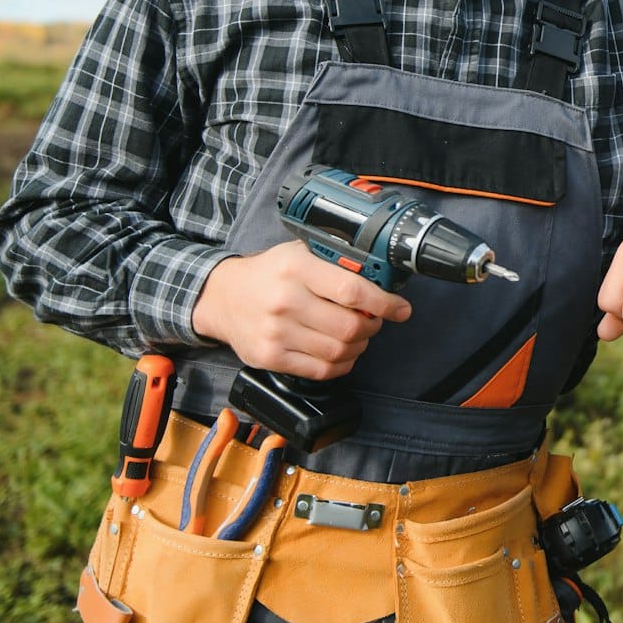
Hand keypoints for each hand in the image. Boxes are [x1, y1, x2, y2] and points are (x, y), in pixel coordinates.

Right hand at [192, 239, 413, 379]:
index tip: (400, 308)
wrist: (222, 297)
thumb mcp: (300, 252)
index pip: (352, 290)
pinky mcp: (270, 357)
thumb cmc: (269, 273)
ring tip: (358, 335)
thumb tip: (380, 276)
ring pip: (339, 352)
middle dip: (373, 326)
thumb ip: (336, 261)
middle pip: (350, 326)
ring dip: (359, 346)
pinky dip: (341, 365)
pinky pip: (321, 371)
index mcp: (297, 268)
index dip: (384, 302)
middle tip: (375, 320)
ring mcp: (276, 333)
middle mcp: (285, 301)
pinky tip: (342, 353)